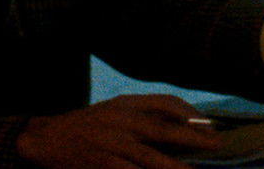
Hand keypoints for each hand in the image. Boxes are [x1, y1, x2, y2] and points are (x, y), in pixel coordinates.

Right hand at [16, 94, 221, 168]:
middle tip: (217, 144)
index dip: (190, 113)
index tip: (209, 124)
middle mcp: (122, 121)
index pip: (166, 102)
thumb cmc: (87, 126)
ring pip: (152, 159)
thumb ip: (144, 114)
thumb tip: (183, 123)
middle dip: (194, 138)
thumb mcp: (115, 111)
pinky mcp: (103, 165)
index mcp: (126, 104)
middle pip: (165, 129)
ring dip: (176, 167)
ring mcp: (113, 145)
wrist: (46, 140)